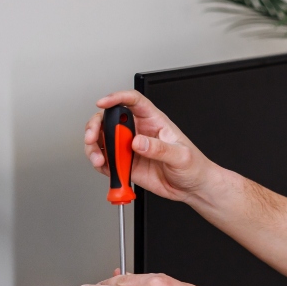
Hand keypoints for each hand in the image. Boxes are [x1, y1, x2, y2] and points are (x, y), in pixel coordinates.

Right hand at [84, 91, 214, 203]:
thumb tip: (138, 142)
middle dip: (96, 126)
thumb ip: (159, 148)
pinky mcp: (127, 164)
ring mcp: (130, 148)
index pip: (132, 101)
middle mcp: (138, 131)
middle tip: (93, 138)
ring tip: (99, 160)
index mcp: (153, 121)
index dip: (116, 98)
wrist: (193, 188)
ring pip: (103, 140)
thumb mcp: (181, 155)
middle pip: (109, 119)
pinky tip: (105, 168)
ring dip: (94, 148)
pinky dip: (101, 164)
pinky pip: (108, 160)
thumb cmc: (193, 166)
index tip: (103, 103)